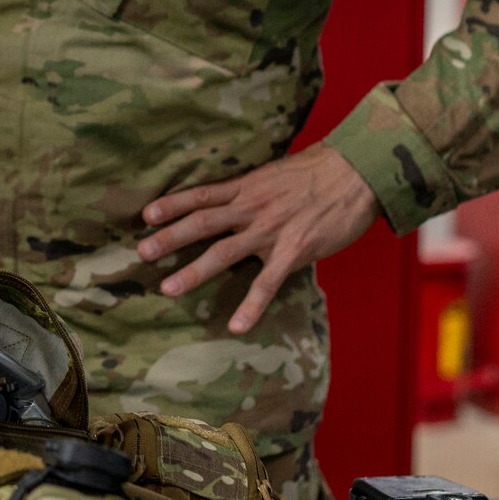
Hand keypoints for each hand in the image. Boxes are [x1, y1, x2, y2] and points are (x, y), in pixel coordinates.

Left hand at [136, 146, 379, 334]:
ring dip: (194, 271)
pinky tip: (236, 326)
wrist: (356, 174)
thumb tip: (230, 200)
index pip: (201, 195)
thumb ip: (250, 190)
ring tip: (168, 289)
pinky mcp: (294, 251)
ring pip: (224, 253)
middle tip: (142, 253)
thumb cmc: (316, 173)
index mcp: (246, 188)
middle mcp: (252, 208)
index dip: (172, 204)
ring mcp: (271, 230)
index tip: (146, 215)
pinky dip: (251, 305)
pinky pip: (268, 282)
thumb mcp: (274, 175)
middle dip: (170, 238)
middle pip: (202, 223)